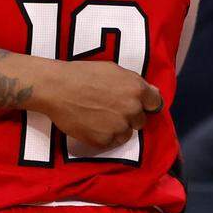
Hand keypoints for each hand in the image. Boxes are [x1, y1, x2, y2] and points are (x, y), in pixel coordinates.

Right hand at [31, 60, 164, 149]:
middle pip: (140, 120)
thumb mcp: (113, 70)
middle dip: (129, 116)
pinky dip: (104, 136)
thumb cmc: (83, 74)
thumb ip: (134, 82)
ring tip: (99, 117)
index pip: (156, 104)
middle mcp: (132, 109)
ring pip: (126, 133)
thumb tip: (153, 93)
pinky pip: (111, 142)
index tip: (137, 104)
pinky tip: (92, 124)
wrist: (57, 88)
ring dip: (117, 128)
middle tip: (110, 108)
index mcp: (137, 89)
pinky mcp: (104, 141)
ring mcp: (118, 127)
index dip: (146, 104)